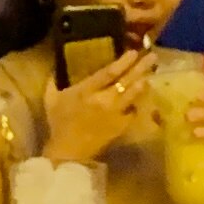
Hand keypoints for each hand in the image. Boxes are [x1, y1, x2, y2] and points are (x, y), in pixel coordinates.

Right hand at [37, 43, 157, 164]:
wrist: (69, 152)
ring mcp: (114, 114)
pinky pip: (133, 113)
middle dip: (140, 67)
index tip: (133, 52)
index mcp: (86, 91)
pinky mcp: (120, 127)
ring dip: (142, 84)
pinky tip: (141, 98)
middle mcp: (103, 100)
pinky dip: (137, 104)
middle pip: (126, 81)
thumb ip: (53, 83)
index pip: (108, 73)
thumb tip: (54, 69)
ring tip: (150, 74)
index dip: (123, 62)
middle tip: (152, 56)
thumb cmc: (59, 124)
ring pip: (132, 95)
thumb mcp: (51, 100)